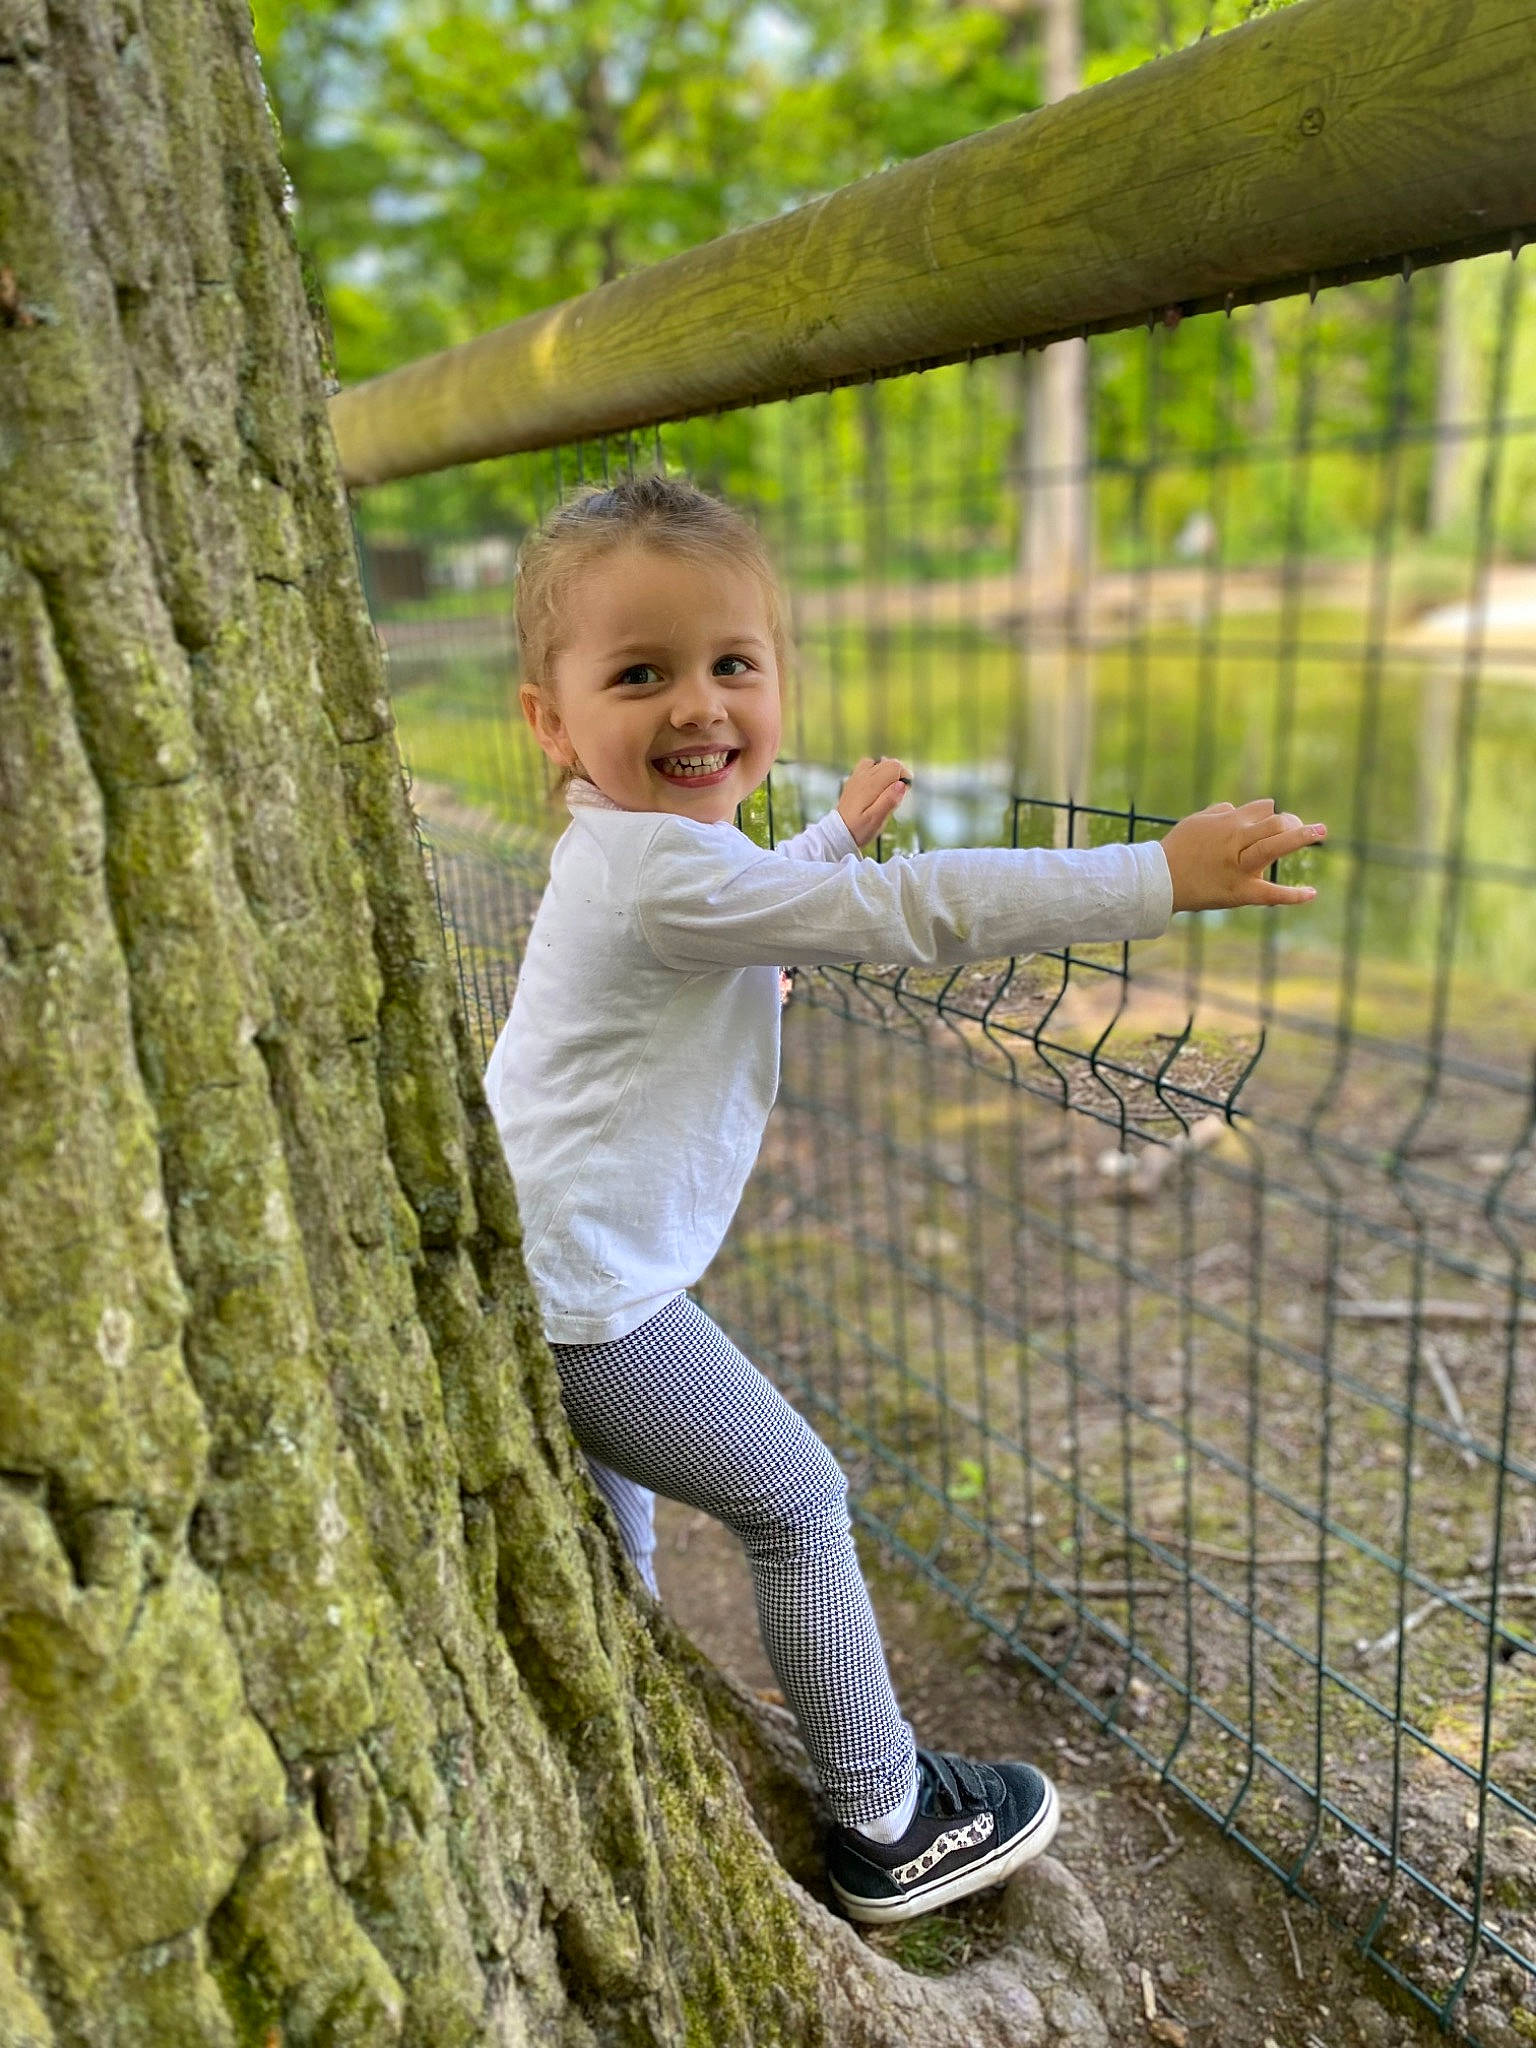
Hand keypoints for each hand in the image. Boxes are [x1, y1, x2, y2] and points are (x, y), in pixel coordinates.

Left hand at [838, 756, 910, 849]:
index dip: (904, 777)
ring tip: (886, 790)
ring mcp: (856, 777)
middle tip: (896, 794)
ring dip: (886, 773)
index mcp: (871, 784)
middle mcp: (863, 776)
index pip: (894, 766)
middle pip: (888, 762)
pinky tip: (875, 787)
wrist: (838, 832)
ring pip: (877, 762)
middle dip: (897, 775)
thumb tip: (901, 785)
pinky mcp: (853, 780)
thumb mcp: (877, 819)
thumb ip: (890, 801)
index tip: (904, 791)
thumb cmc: (858, 828)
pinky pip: (867, 767)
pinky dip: (875, 773)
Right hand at [1161, 799, 1324, 911]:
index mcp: (1227, 822)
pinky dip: (1292, 895)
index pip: (1263, 808)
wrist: (1160, 881)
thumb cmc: (1177, 849)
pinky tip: (1312, 893)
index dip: (1273, 813)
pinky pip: (1270, 893)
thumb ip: (1220, 811)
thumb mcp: (1196, 821)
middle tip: (1314, 829)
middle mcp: (1236, 841)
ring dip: (1300, 837)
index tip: (1275, 823)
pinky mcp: (1240, 892)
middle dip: (1294, 822)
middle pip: (1274, 822)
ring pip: (1274, 847)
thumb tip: (1239, 807)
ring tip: (1321, 831)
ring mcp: (1240, 867)